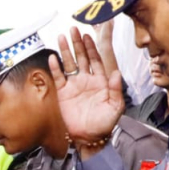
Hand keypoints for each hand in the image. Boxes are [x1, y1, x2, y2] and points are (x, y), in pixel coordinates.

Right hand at [52, 26, 124, 145]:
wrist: (87, 139)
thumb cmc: (103, 125)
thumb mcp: (115, 108)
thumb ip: (116, 90)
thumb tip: (116, 73)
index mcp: (100, 82)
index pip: (95, 60)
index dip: (91, 48)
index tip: (88, 36)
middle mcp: (86, 81)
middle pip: (81, 57)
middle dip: (77, 43)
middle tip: (73, 30)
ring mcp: (73, 86)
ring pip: (69, 64)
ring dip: (65, 50)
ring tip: (61, 37)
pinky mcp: (61, 94)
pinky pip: (58, 77)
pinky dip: (55, 68)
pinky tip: (52, 57)